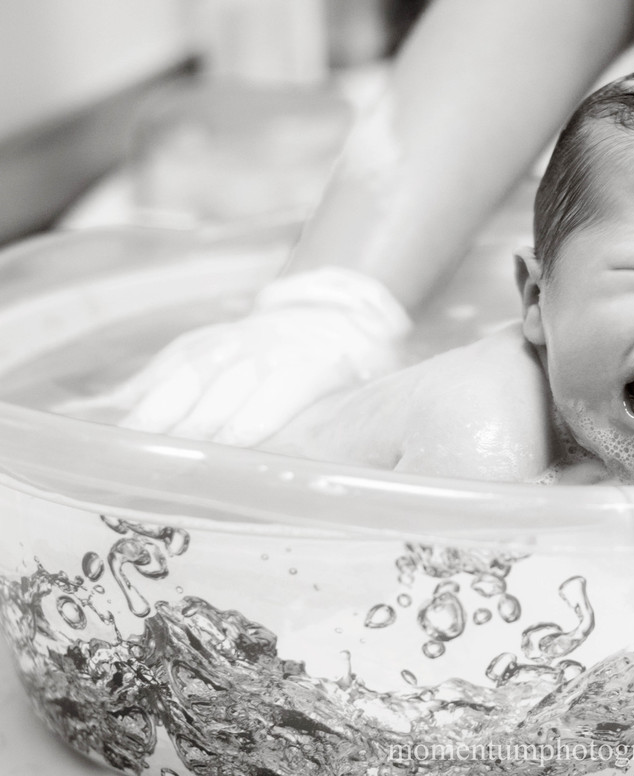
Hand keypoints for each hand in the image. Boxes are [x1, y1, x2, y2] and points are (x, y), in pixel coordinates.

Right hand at [73, 267, 409, 445]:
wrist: (349, 310)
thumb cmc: (364, 367)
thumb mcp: (370, 389)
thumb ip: (348, 419)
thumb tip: (336, 465)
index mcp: (318, 360)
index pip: (283, 386)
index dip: (253, 416)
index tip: (227, 446)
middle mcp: (274, 345)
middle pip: (229, 383)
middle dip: (196, 421)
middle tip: (165, 459)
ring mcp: (241, 337)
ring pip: (196, 367)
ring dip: (162, 403)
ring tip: (133, 438)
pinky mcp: (218, 335)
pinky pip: (180, 355)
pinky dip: (150, 379)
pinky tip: (122, 403)